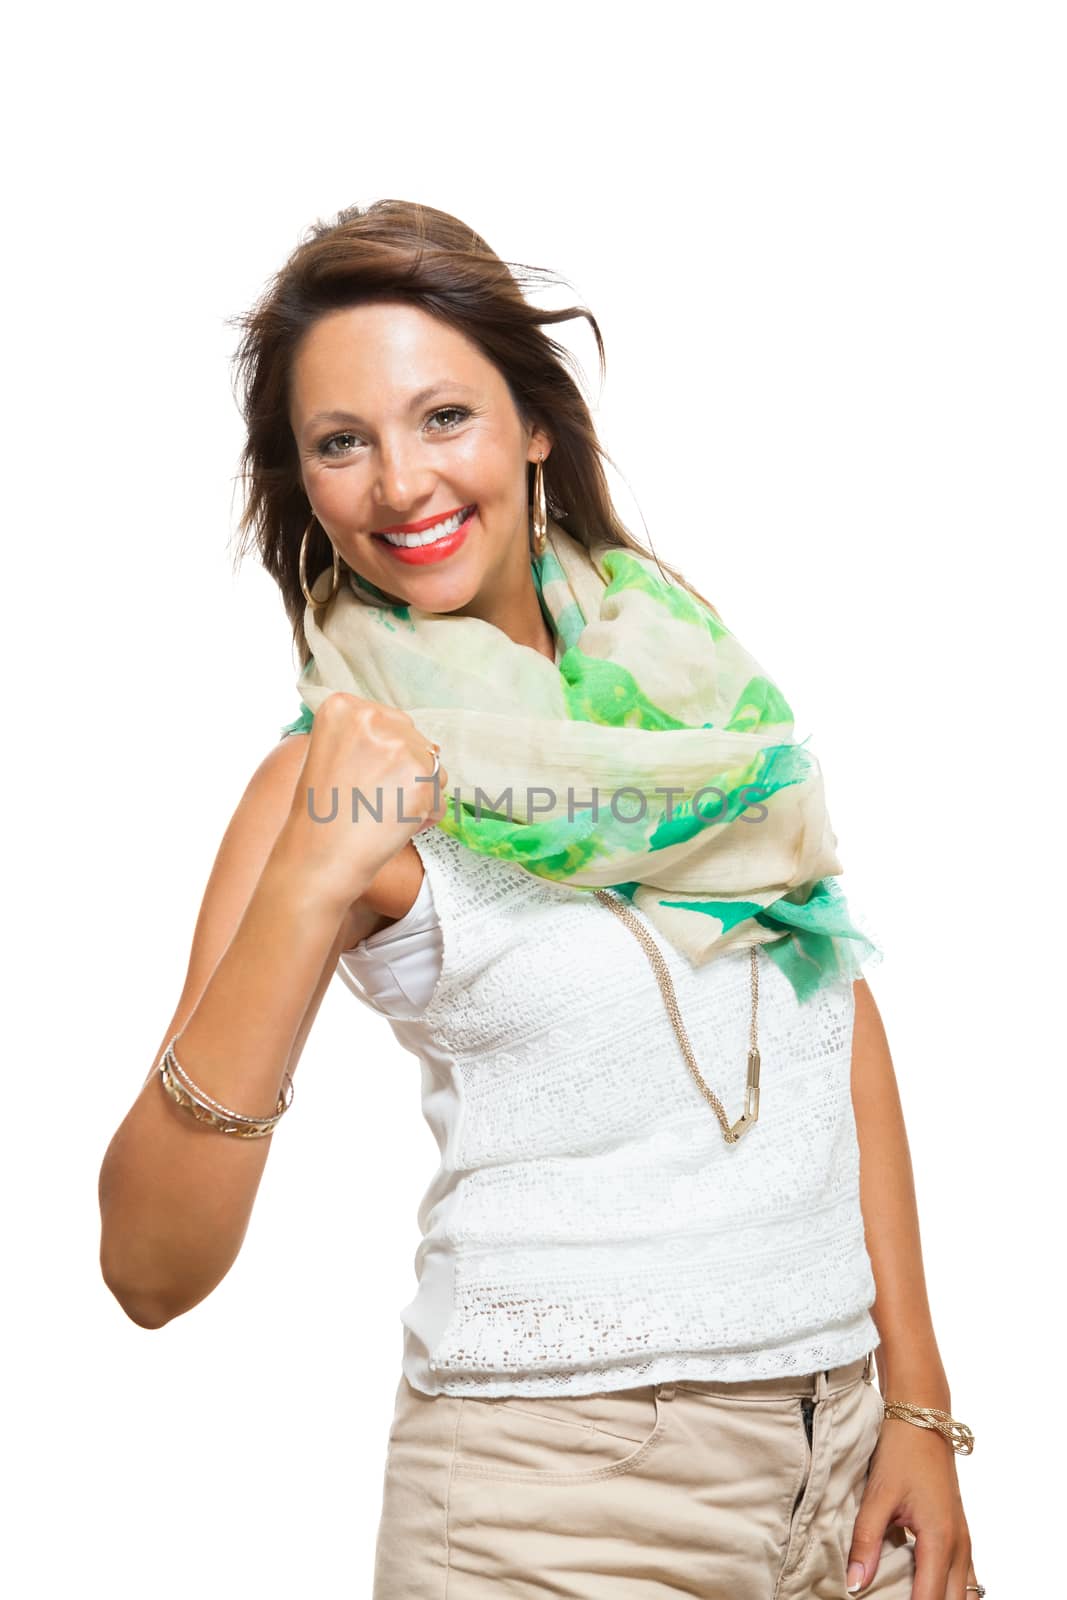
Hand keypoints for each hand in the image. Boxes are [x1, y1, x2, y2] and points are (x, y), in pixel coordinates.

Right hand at [278, 691, 449, 913]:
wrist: (317, 857)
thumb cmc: (319, 814)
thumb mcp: (328, 754)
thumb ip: (364, 737)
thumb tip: (408, 737)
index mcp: (343, 707)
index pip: (390, 722)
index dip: (382, 756)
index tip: (360, 777)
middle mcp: (372, 718)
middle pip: (415, 741)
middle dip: (404, 772)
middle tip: (371, 799)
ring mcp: (399, 747)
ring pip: (433, 769)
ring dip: (417, 793)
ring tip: (381, 813)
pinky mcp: (421, 780)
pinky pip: (440, 800)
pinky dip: (424, 818)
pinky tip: (393, 827)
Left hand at [846, 1419, 977, 1598]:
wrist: (923, 1418)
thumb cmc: (901, 1452)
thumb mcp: (877, 1495)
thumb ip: (865, 1541)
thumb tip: (855, 1584)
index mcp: (940, 1539)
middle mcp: (960, 1545)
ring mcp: (964, 1540)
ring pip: (963, 1594)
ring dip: (939, 1599)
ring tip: (905, 1594)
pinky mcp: (960, 1533)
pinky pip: (963, 1578)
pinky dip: (946, 1589)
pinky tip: (919, 1587)